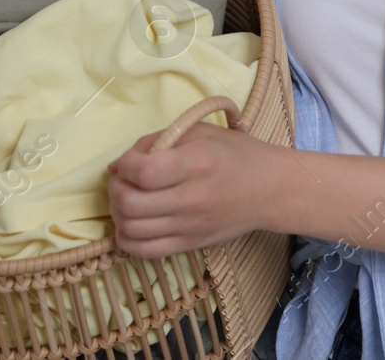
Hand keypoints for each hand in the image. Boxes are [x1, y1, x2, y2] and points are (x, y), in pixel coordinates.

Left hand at [106, 122, 275, 258]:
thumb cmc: (236, 154)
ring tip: (127, 200)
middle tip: (122, 180)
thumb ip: (159, 140)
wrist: (270, 190)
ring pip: (131, 230)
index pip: (143, 173)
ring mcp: (189, 227)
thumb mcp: (200, 132)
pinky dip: (127, 239)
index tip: (128, 161)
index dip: (125, 166)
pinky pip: (144, 251)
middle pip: (130, 204)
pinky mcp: (189, 245)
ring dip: (117, 214)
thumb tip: (120, 164)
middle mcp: (191, 199)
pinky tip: (132, 224)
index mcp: (196, 164)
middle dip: (115, 189)